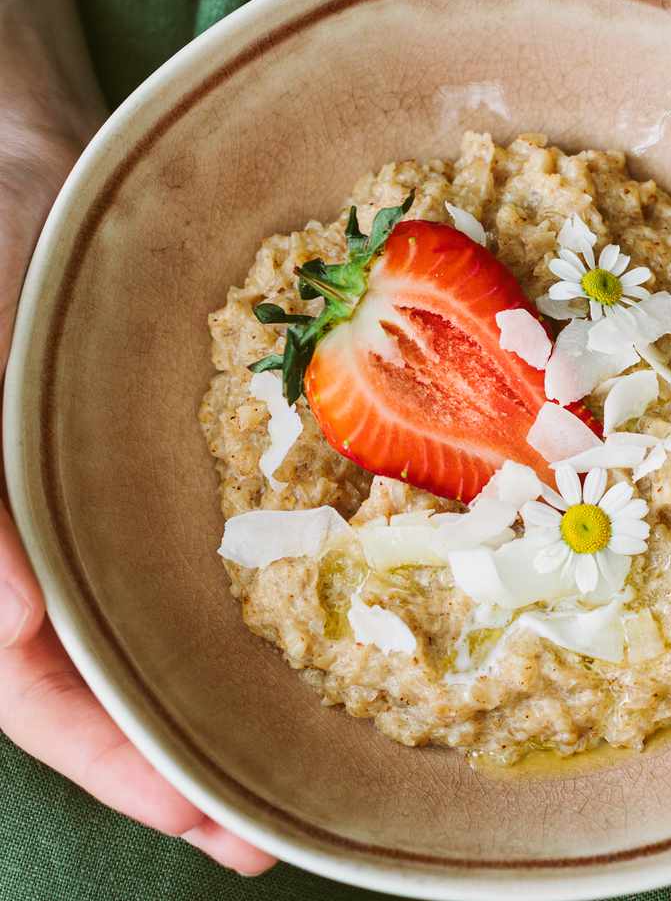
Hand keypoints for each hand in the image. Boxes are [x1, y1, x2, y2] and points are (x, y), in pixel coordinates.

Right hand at [0, 0, 274, 874]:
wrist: (30, 172)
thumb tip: (7, 628)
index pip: (28, 685)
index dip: (113, 763)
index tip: (199, 818)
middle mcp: (42, 540)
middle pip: (99, 687)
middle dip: (174, 768)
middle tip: (263, 836)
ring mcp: (101, 510)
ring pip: (149, 634)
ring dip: (213, 707)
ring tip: (291, 776)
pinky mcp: (161, 473)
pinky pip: (196, 555)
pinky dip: (244, 607)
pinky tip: (303, 637)